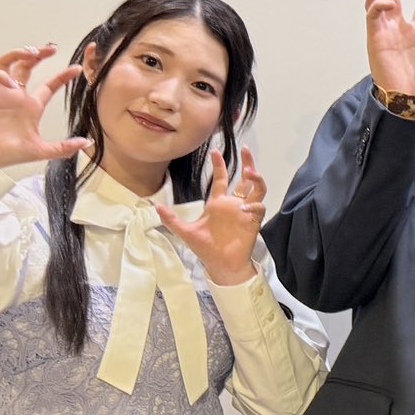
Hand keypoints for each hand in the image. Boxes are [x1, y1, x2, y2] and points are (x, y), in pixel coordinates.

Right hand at [0, 45, 88, 168]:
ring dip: (18, 54)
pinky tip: (11, 84)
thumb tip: (86, 142)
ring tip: (31, 53)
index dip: (63, 76)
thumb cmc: (7, 153)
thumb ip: (64, 147)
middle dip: (38, 54)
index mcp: (31, 106)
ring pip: (6, 63)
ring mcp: (0, 93)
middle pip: (27, 66)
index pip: (49, 86)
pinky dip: (0, 75)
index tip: (77, 68)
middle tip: (51, 48)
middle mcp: (16, 96)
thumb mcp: (41, 150)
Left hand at [157, 147, 266, 284]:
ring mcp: (245, 211)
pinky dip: (254, 205)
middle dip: (247, 163)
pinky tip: (245, 208)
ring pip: (257, 189)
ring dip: (256, 179)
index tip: (215, 151)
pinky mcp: (253, 221)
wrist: (221, 265)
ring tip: (251, 172)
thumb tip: (155, 206)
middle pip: (245, 178)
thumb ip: (171, 219)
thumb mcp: (185, 231)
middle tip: (246, 149)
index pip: (221, 179)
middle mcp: (234, 204)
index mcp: (218, 203)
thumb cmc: (205, 248)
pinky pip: (259, 208)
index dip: (219, 165)